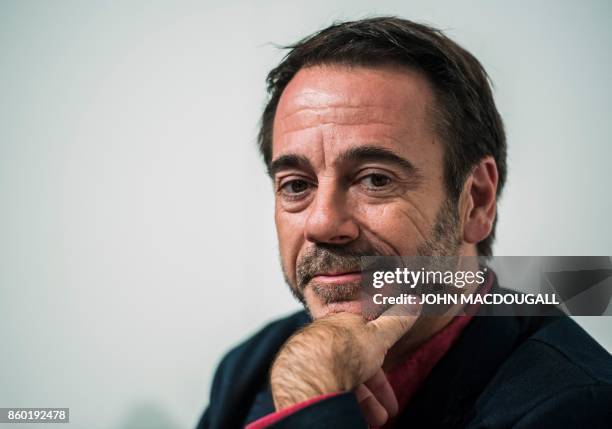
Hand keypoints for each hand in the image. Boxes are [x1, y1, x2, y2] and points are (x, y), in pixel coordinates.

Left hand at [270, 304, 419, 426]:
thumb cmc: (342, 349)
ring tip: (375, 420)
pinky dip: (341, 404)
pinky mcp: (302, 382)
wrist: (310, 373)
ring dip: (362, 403)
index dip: (381, 367)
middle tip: (386, 412)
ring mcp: (312, 363)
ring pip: (340, 383)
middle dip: (373, 391)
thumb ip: (397, 321)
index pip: (365, 344)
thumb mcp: (379, 335)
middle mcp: (324, 342)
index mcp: (340, 326)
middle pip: (353, 368)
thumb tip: (415, 302)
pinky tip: (350, 415)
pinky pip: (326, 393)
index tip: (390, 386)